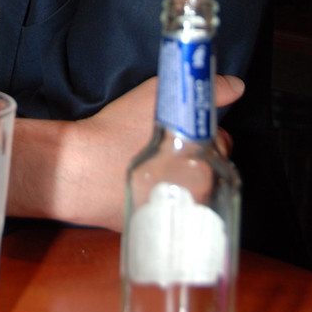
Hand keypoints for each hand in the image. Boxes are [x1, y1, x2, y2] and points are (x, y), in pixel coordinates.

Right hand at [7, 74, 243, 230]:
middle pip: (209, 167)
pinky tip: (144, 182)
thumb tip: (235, 86)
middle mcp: (194, 195)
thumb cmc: (113, 132)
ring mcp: (174, 214)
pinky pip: (169, 208)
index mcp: (202, 164)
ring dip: (180, 176)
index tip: (183, 126)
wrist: (76, 168)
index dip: (201, 129)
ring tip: (154, 162)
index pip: (221, 142)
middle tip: (164, 142)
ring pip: (190, 188)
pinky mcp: (152, 225)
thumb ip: (204, 90)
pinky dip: (162, 196)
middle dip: (193, 154)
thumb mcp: (156, 97)